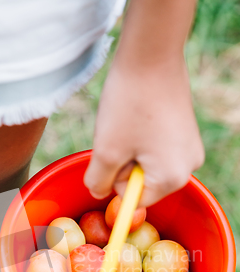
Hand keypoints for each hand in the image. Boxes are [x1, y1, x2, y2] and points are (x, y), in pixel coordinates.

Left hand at [84, 58, 204, 206]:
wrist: (151, 54)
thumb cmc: (128, 104)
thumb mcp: (105, 151)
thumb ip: (98, 182)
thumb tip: (98, 193)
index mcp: (172, 179)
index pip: (134, 200)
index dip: (115, 180)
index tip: (114, 153)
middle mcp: (189, 168)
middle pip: (142, 183)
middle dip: (124, 164)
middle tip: (122, 135)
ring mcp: (190, 148)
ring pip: (146, 165)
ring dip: (130, 150)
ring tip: (131, 123)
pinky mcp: (186, 133)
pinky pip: (157, 149)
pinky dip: (141, 139)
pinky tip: (140, 117)